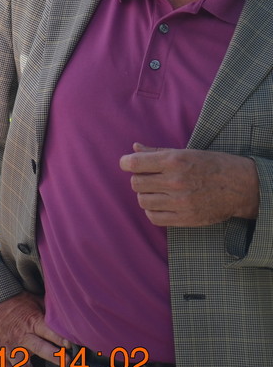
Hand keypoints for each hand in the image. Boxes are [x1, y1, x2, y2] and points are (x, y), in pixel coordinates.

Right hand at [0, 292, 67, 366]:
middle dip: (56, 359)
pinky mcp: (0, 357)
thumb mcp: (32, 300)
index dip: (62, 339)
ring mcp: (9, 349)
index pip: (50, 332)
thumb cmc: (14, 302)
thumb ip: (50, 310)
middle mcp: (21, 338)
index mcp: (31, 322)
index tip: (74, 347)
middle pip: (41, 350)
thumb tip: (71, 314)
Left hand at [120, 143, 258, 225]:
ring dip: (146, 195)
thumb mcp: (186, 152)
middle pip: (136, 183)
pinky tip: (161, 204)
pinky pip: (154, 218)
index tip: (128, 164)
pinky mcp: (186, 218)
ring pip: (143, 201)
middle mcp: (176, 181)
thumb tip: (134, 148)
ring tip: (157, 191)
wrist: (241, 186)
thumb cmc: (212, 165)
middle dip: (138, 179)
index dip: (126, 163)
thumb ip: (157, 152)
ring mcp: (181, 202)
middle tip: (149, 178)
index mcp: (175, 161)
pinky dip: (152, 211)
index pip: (134, 163)